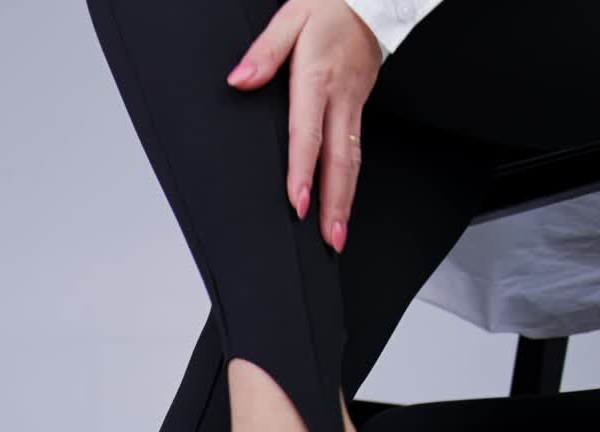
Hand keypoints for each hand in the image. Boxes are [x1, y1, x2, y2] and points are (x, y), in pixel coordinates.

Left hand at [227, 0, 382, 252]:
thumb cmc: (329, 6)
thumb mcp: (291, 16)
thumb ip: (264, 52)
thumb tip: (239, 80)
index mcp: (318, 78)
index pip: (308, 134)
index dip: (303, 171)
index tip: (299, 203)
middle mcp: (340, 97)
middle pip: (338, 160)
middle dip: (334, 203)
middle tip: (329, 239)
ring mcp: (354, 105)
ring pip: (352, 162)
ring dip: (345, 202)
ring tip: (336, 236)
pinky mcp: (359, 108)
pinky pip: (356, 151)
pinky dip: (349, 183)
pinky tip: (342, 205)